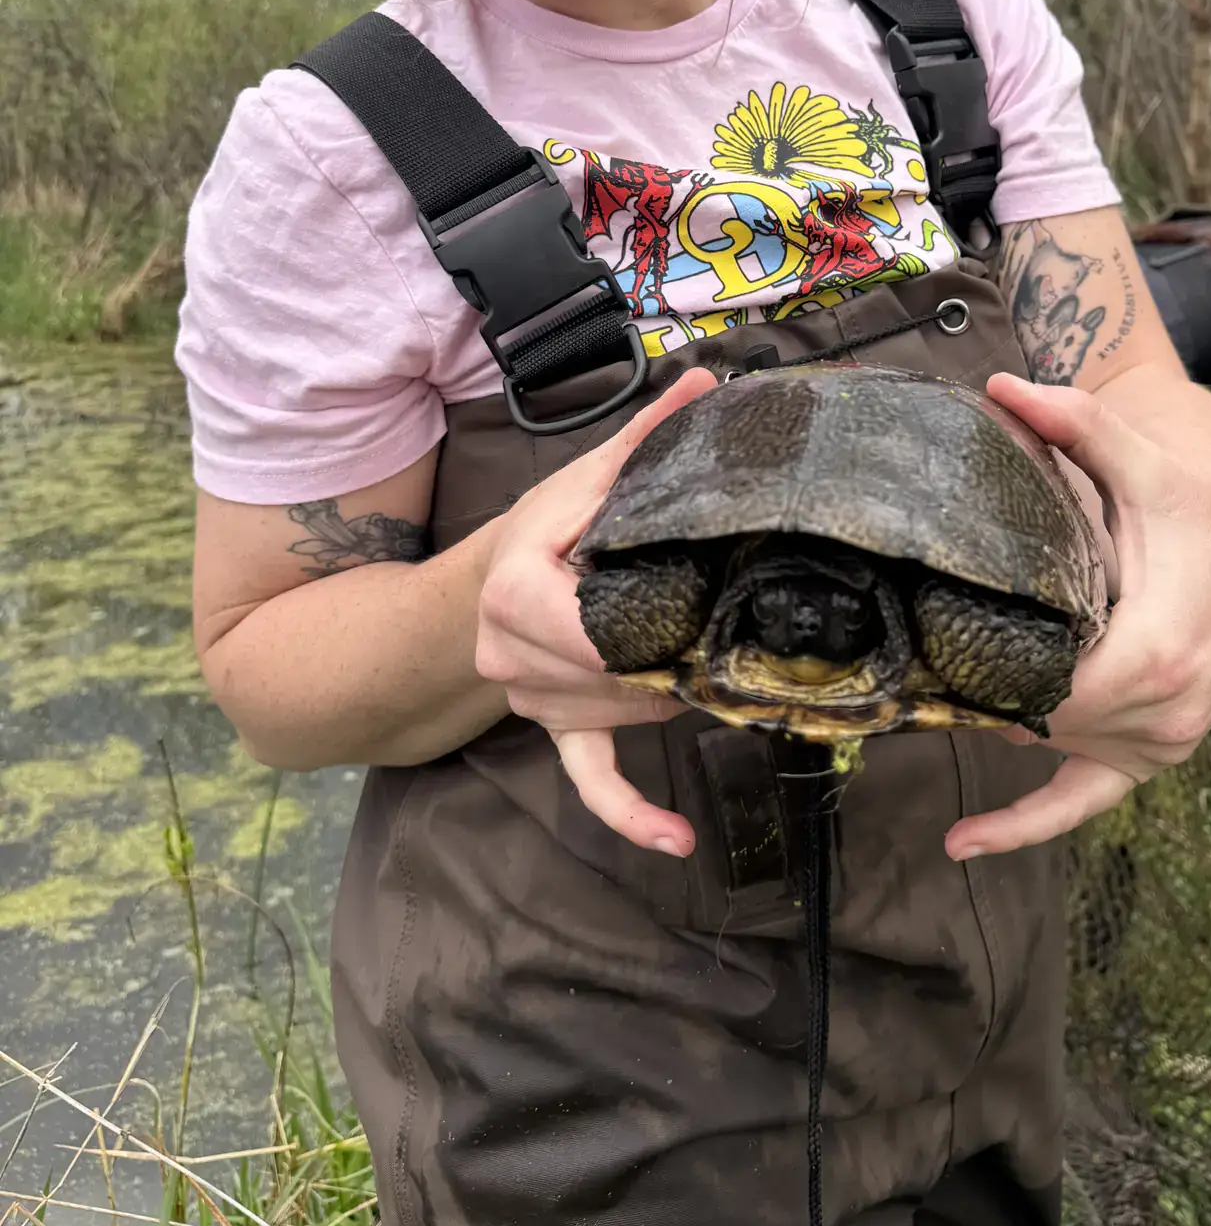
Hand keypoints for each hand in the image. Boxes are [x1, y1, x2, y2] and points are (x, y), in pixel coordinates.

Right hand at [475, 366, 716, 858]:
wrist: (481, 588)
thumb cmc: (537, 533)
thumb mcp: (585, 482)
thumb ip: (646, 440)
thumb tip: (710, 385)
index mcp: (520, 597)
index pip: (599, 631)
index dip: (656, 626)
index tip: (699, 603)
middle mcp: (517, 661)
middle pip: (624, 675)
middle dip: (674, 651)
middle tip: (713, 618)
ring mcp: (535, 705)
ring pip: (631, 712)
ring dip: (671, 686)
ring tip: (694, 651)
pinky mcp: (555, 733)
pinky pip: (592, 782)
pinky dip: (633, 812)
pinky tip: (677, 839)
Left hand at [945, 373, 1210, 861]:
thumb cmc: (1202, 513)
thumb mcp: (1145, 467)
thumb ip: (1080, 425)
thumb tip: (1005, 387)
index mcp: (1156, 655)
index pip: (1049, 691)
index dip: (989, 675)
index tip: (931, 651)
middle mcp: (1164, 715)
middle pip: (1040, 721)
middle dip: (982, 690)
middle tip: (911, 658)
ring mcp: (1160, 744)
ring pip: (1051, 749)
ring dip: (999, 721)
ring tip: (921, 703)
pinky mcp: (1152, 756)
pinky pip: (1083, 805)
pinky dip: (1025, 825)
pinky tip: (961, 842)